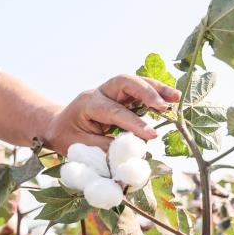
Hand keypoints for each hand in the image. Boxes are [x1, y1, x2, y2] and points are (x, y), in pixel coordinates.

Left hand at [43, 74, 180, 153]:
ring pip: (134, 82)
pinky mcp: (120, 96)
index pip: (113, 111)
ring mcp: (110, 92)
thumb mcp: (79, 147)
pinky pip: (139, 90)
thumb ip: (105, 149)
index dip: (133, 123)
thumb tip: (132, 152)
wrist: (57, 125)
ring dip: (156, 89)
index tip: (151, 135)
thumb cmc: (66, 137)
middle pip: (124, 82)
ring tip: (176, 99)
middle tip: (165, 107)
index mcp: (87, 104)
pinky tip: (171, 100)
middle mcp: (100, 93)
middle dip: (145, 92)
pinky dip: (155, 93)